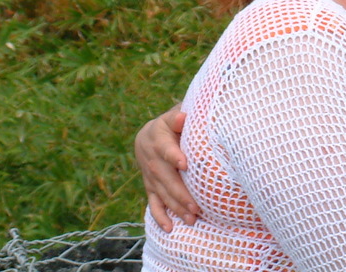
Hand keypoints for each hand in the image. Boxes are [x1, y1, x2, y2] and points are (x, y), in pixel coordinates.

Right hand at [135, 104, 199, 229]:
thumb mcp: (172, 116)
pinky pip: (153, 203)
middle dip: (181, 194)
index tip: (184, 164)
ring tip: (191, 219)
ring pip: (162, 194)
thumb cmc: (170, 124)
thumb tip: (183, 116)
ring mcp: (150, 176)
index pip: (167, 149)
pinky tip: (169, 228)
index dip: (175, 156)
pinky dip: (160, 217)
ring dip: (176, 208)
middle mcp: (152, 160)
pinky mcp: (150, 187)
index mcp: (158, 140)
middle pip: (166, 179)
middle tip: (196, 207)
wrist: (148, 136)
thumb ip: (177, 116)